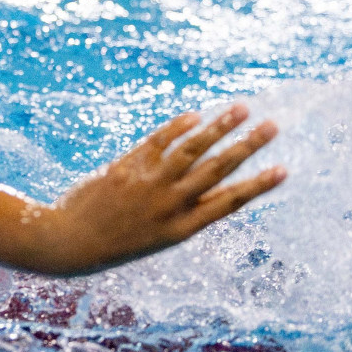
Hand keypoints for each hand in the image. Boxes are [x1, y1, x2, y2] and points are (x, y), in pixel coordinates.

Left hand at [39, 104, 285, 275]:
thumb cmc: (114, 241)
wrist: (68, 242)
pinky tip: (196, 115)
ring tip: (242, 108)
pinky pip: (158, 142)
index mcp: (182, 229)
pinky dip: (178, 127)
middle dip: (248, 146)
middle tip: (273, 126)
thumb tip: (209, 182)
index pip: (229, 204)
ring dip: (219, 127)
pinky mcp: (126, 168)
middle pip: (217, 170)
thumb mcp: (156, 235)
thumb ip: (183, 210)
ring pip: (192, 150)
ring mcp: (149, 185)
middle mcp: (170, 206)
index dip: (257, 186)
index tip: (282, 170)